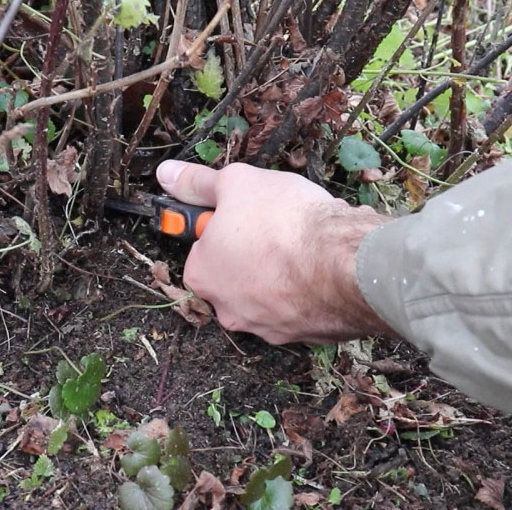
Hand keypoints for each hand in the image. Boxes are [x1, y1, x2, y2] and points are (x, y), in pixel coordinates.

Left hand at [155, 160, 394, 344]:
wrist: (344, 262)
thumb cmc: (283, 221)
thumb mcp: (235, 183)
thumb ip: (197, 183)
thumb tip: (167, 175)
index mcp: (202, 277)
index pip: (203, 249)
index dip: (225, 226)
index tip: (246, 213)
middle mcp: (228, 311)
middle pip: (235, 275)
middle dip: (254, 252)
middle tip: (279, 226)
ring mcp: (268, 329)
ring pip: (270, 293)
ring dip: (283, 272)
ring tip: (307, 245)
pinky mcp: (305, 336)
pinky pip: (302, 307)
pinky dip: (310, 290)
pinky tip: (325, 266)